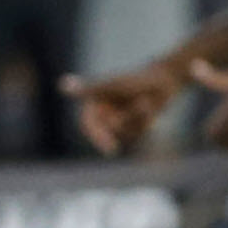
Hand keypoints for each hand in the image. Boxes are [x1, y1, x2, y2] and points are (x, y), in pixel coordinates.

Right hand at [67, 59, 182, 156]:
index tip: (109, 148)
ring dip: (137, 120)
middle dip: (120, 127)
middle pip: (104, 133)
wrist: (165, 79)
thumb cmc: (136, 79)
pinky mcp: (134, 124)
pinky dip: (145, 123)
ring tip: (145, 102)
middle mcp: (105, 111)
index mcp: (95, 101)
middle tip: (132, 128)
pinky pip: (137, 133)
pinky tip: (151, 108)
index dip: (96, 136)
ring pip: (124, 133)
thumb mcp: (112, 86)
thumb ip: (89, 89)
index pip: (87, 123)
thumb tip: (63, 85)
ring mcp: (119, 118)